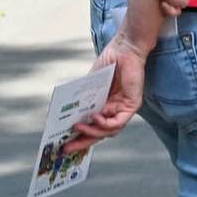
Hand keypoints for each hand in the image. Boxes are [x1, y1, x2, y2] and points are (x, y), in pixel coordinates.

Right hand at [62, 35, 147, 153]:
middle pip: (100, 133)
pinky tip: (94, 118)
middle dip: (83, 142)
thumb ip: (83, 100)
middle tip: (67, 148)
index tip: (64, 143)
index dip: (80, 137)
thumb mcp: (90, 84)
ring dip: (91, 131)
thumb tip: (67, 115)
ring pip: (108, 131)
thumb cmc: (110, 61)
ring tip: (77, 127)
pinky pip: (118, 122)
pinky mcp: (132, 105)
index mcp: (106, 106)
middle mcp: (115, 110)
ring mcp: (124, 109)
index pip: (93, 127)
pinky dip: (104, 123)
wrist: (125, 48)